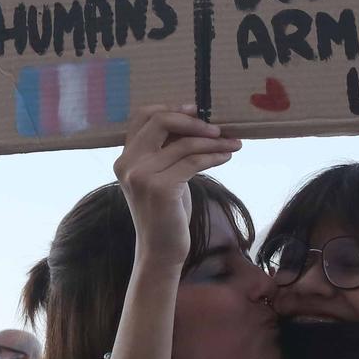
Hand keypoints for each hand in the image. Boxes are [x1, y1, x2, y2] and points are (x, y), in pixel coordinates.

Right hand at [113, 105, 240, 263]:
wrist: (160, 250)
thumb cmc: (166, 212)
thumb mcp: (161, 176)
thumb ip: (166, 151)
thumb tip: (195, 121)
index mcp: (125, 157)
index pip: (142, 116)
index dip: (170, 108)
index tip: (195, 109)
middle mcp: (128, 163)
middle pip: (160, 121)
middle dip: (193, 121)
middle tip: (218, 128)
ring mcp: (141, 175)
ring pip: (184, 143)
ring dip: (214, 141)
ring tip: (233, 144)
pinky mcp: (160, 188)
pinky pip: (194, 161)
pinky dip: (215, 156)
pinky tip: (227, 156)